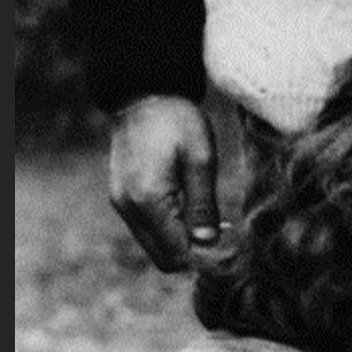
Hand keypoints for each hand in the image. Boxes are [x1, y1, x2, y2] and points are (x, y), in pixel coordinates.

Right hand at [108, 95, 221, 271]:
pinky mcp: (121, 197)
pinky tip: (187, 209)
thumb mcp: (200, 159)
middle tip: (220, 234)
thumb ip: (203, 205)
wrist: (143, 92)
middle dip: (193, 254)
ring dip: (180, 242)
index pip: (178, 254)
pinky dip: (167, 229)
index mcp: (148, 200)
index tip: (230, 249)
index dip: (205, 259)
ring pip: (154, 247)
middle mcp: (128, 208)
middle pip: (163, 258)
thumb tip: (207, 244)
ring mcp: (121, 203)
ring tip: (207, 220)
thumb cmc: (177, 120)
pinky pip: (146, 229)